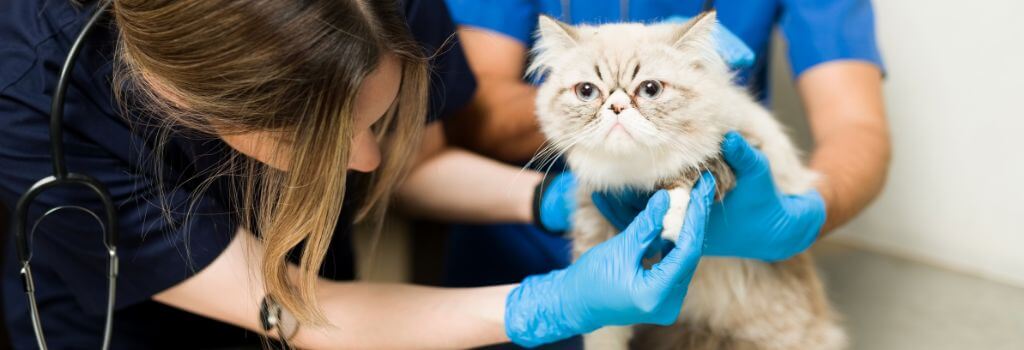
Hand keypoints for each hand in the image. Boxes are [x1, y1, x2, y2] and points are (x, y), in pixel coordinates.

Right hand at [506, 174, 715, 346]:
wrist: (575, 303)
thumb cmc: (590, 278)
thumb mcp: (619, 248)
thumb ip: (646, 225)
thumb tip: (667, 198)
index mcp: (656, 295)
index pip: (687, 252)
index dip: (695, 219)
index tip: (702, 192)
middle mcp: (668, 304)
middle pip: (690, 256)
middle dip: (695, 221)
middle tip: (704, 189)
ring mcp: (667, 303)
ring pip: (684, 259)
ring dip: (687, 230)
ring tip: (695, 199)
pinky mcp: (663, 296)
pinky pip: (675, 265)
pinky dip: (675, 243)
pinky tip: (679, 220)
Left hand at [591, 133, 825, 261]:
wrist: (770, 229)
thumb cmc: (763, 200)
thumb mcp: (759, 175)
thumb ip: (744, 155)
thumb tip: (729, 135)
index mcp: (700, 211)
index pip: (661, 200)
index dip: (638, 186)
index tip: (617, 172)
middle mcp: (687, 224)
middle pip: (644, 213)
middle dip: (619, 196)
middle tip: (593, 176)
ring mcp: (682, 229)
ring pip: (641, 220)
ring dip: (618, 204)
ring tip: (594, 184)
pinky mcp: (680, 229)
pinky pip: (646, 222)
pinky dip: (626, 210)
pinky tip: (607, 196)